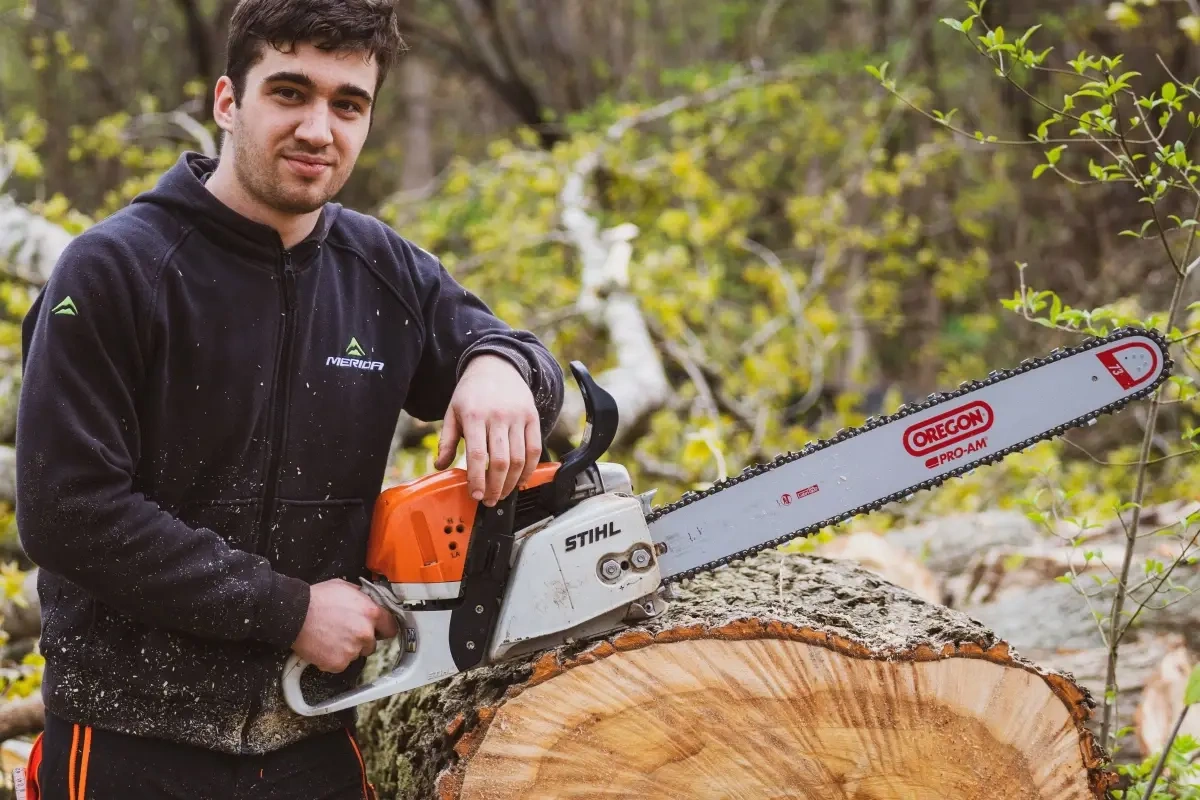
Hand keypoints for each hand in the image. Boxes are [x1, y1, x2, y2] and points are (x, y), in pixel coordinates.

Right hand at [291, 579, 398, 672]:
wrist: (295, 615)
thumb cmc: (316, 599)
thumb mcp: (344, 587)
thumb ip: (362, 596)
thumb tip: (368, 600)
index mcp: (371, 613)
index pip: (390, 627)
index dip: (383, 628)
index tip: (379, 631)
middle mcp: (365, 633)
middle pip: (372, 643)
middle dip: (362, 639)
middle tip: (345, 631)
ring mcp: (352, 650)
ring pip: (356, 654)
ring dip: (348, 648)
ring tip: (331, 636)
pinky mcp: (338, 663)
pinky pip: (342, 663)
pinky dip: (334, 657)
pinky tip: (324, 645)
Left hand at [435, 354, 541, 505]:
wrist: (496, 365)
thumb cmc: (472, 392)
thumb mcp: (452, 412)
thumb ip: (446, 440)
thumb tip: (440, 466)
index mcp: (475, 416)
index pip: (478, 455)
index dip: (478, 479)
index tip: (476, 495)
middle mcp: (498, 416)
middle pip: (501, 461)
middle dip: (495, 487)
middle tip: (489, 500)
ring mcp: (518, 417)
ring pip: (519, 458)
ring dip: (512, 482)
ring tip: (503, 494)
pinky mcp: (533, 417)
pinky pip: (534, 449)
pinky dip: (529, 469)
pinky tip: (520, 480)